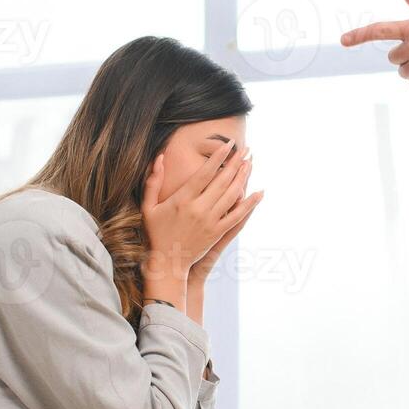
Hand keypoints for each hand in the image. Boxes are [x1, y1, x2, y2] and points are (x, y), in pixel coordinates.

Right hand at [141, 141, 260, 279]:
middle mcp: (199, 209)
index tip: (229, 145)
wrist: (167, 263)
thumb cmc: (155, 233)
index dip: (219, 157)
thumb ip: (153, 181)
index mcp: (182, 199)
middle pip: (223, 181)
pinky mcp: (218, 233)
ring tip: (250, 163)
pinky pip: (238, 216)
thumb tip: (161, 156)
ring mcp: (210, 221)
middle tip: (246, 149)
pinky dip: (250, 204)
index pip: (205, 172)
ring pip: (232, 195)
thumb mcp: (148, 206)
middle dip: (236, 163)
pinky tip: (259, 193)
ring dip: (244, 178)